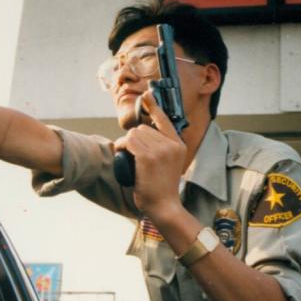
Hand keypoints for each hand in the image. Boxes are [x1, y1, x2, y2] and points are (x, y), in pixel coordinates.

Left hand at [113, 91, 186, 220]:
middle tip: (131, 153)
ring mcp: (161, 150)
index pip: (165, 119)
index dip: (154, 106)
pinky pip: (128, 142)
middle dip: (133, 138)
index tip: (147, 95)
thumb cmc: (162, 187)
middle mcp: (172, 144)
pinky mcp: (148, 157)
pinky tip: (122, 155)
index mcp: (179, 144)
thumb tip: (142, 132)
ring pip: (134, 134)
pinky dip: (121, 147)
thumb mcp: (170, 163)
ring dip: (126, 143)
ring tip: (128, 156)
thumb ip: (163, 147)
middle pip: (144, 127)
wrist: (164, 206)